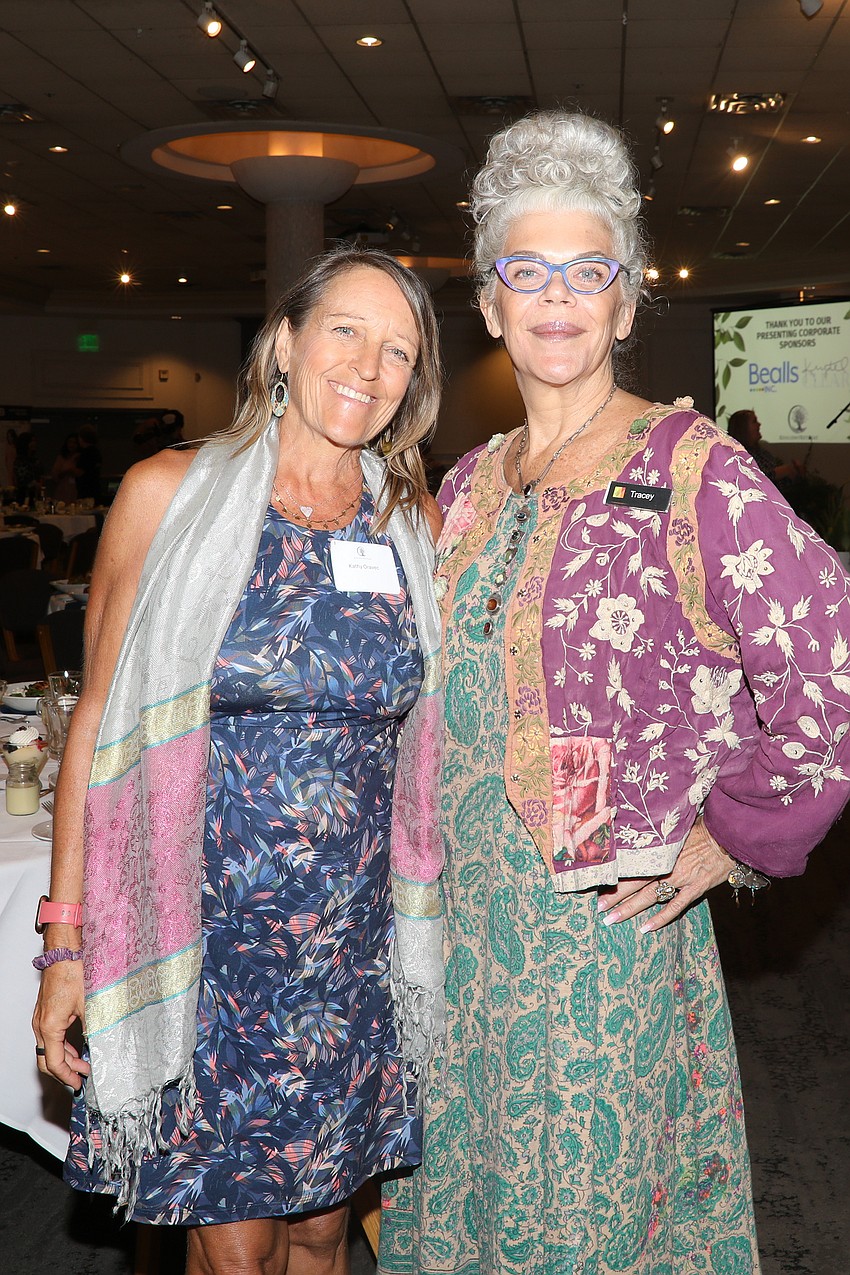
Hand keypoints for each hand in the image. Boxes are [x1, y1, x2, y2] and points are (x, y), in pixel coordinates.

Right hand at [32, 958, 89, 1089]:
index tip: (78, 1084)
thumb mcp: (90, 1005)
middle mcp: (41, 1024)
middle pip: (47, 1059)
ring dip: (64, 1059)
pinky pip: (50, 1037)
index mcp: (50, 1026)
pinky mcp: (46, 1012)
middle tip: (81, 1078)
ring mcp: (41, 1019)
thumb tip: (101, 1044)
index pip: (54, 1062)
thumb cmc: (73, 973)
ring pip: (48, 1048)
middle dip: (64, 1071)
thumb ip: (94, 1028)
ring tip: (83, 1064)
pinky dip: (61, 1046)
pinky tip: (76, 1047)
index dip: (66, 1076)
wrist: (65, 953)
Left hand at [596, 818, 731, 932]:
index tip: (599, 882)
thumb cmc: (704, 828)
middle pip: (635, 883)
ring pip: (649, 897)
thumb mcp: (678, 829)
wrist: (729, 837)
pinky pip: (675, 907)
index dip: (616, 875)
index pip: (632, 865)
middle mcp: (667, 866)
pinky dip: (660, 919)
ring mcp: (681, 879)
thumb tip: (642, 833)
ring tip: (611, 920)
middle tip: (598, 907)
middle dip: (615, 896)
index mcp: (661, 851)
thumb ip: (660, 837)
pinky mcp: (695, 889)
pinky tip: (646, 928)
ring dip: (630, 909)